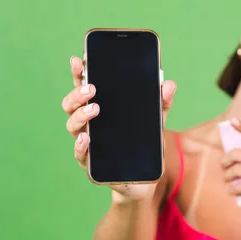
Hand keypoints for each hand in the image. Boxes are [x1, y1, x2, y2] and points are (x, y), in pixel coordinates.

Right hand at [61, 55, 176, 198]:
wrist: (144, 179)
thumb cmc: (143, 145)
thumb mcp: (155, 121)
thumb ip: (161, 102)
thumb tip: (169, 84)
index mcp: (100, 109)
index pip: (84, 88)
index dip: (78, 73)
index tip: (78, 60)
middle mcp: (88, 125)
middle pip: (71, 105)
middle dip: (77, 94)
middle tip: (91, 88)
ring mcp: (87, 144)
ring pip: (73, 126)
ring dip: (81, 115)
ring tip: (94, 108)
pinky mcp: (91, 165)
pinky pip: (80, 154)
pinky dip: (81, 145)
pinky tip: (87, 137)